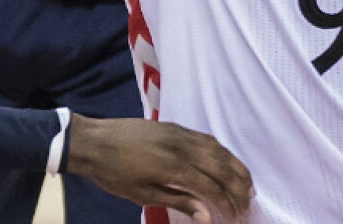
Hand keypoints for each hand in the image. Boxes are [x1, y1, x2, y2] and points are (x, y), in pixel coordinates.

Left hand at [67, 115, 252, 222]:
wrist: (94, 141)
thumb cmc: (114, 173)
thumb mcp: (142, 194)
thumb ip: (178, 201)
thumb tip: (207, 216)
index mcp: (173, 167)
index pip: (211, 186)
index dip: (226, 202)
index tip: (236, 216)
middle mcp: (183, 147)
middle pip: (221, 167)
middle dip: (238, 187)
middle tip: (247, 204)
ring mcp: (181, 134)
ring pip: (218, 150)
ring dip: (236, 168)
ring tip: (247, 185)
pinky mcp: (176, 127)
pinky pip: (207, 139)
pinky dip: (223, 152)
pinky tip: (227, 162)